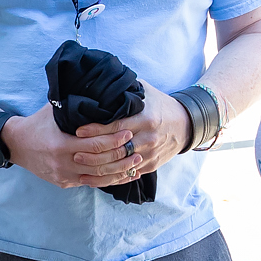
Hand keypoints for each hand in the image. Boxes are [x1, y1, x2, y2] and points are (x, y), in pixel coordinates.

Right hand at [2, 110, 128, 188]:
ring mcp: (63, 176)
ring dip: (119, 172)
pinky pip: (90, 183)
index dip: (113, 140)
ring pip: (97, 178)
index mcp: (61, 145)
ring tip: (136, 164)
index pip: (94, 145)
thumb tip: (103, 98)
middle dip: (121, 157)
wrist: (16, 144)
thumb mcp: (56, 112)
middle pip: (99, 164)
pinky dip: (108, 180)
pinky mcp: (64, 183)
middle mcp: (63, 163)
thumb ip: (77, 108)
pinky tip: (123, 175)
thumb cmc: (39, 123)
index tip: (127, 133)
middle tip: (137, 149)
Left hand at [72, 83, 189, 186]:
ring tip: (80, 167)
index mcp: (146, 118)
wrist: (186, 124)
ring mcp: (151, 153)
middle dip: (93, 152)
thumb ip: (125, 90)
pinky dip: (112, 177)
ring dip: (99, 169)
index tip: (78, 131)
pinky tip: (95, 177)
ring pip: (121, 165)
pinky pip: (129, 173)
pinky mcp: (152, 164)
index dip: (96, 130)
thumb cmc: (161, 105)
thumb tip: (101, 82)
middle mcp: (148, 138)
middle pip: (116, 149)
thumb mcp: (145, 92)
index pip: (116, 126)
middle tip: (74, 152)